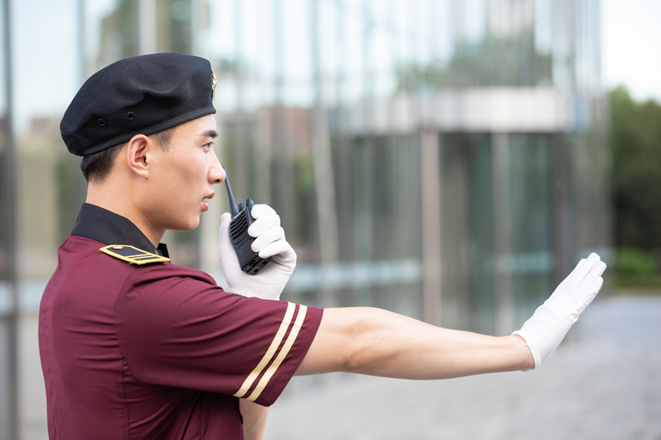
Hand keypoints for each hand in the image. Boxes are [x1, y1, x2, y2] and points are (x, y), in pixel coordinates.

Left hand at [219, 204, 296, 299]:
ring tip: (254, 249)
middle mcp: (271, 238)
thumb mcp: (226, 251)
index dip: (261, 209)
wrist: (246, 293)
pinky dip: (272, 248)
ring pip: (278, 231)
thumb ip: (225, 232)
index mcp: (259, 233)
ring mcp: (280, 248)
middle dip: (262, 222)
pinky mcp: (288, 258)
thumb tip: (226, 215)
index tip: (253, 211)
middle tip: (251, 232)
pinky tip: (262, 254)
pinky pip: (283, 246)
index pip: (265, 214)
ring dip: (265, 237)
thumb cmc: (236, 274)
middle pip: (274, 218)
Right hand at [512, 253, 605, 367]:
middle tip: (595, 257)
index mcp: (547, 311)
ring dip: (590, 273)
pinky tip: (599, 279)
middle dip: (584, 270)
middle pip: (573, 284)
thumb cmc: (522, 349)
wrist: (522, 349)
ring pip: (578, 287)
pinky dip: (590, 289)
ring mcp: (560, 309)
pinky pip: (581, 299)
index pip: (563, 290)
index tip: (582, 267)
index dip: (574, 278)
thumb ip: (531, 339)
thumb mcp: (529, 340)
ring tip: (600, 260)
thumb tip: (522, 349)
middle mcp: (556, 306)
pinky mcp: (566, 315)